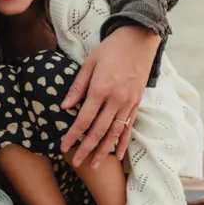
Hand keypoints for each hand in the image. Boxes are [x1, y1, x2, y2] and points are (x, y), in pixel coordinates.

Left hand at [60, 25, 159, 168]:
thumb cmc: (111, 49)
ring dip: (104, 150)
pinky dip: (122, 141)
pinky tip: (118, 154)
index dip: (73, 135)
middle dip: (87, 149)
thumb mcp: (90, 63)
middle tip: (76, 163)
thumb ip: (78, 86)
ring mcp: (128, 102)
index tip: (63, 147)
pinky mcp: (137, 102)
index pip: (84, 119)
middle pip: (99, 130)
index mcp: (101, 89)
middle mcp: (116, 99)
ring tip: (95, 165)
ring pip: (115, 132)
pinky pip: (129, 126)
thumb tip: (65, 107)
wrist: (139, 39)